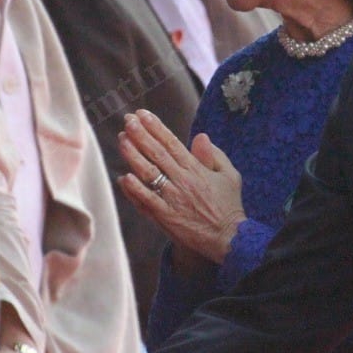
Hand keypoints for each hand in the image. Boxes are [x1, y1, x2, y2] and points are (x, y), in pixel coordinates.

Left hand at [117, 109, 246, 264]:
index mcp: (196, 169)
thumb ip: (214, 155)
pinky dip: (134, 189)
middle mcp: (182, 181)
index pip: (172, 143)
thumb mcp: (230, 175)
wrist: (229, 238)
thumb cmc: (229, 206)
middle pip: (157, 153)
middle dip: (140, 134)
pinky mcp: (166, 217)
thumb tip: (200, 136)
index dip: (156, 127)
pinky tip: (124, 177)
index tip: (142, 114)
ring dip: (133, 156)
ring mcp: (172, 199)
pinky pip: (146, 201)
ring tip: (122, 140)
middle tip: (127, 120)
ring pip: (149, 173)